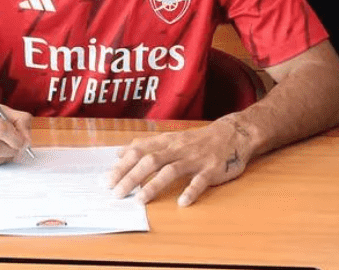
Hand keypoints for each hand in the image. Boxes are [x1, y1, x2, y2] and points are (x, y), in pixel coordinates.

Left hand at [109, 116, 251, 206]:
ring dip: (154, 185)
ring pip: (171, 170)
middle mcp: (178, 149)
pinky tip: (182, 202)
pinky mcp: (211, 170)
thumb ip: (145, 146)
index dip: (122, 166)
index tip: (107, 180)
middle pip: (150, 161)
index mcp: (166, 142)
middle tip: (116, 193)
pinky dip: (191, 191)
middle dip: (131, 177)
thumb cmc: (197, 140)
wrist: (232, 134)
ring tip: (140, 200)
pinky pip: (200, 181)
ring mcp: (195, 159)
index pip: (139, 152)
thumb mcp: (170, 138)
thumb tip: (119, 153)